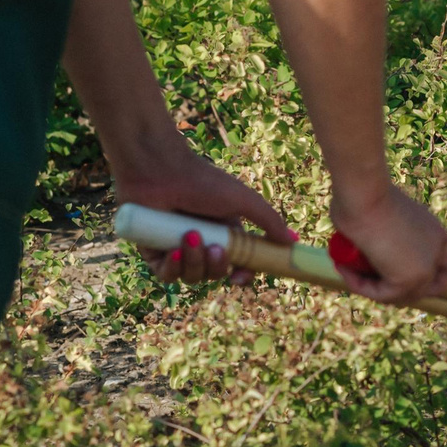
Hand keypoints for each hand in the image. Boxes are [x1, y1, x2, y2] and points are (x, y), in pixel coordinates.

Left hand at [114, 141, 293, 286]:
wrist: (160, 169)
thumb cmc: (202, 180)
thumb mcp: (242, 200)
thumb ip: (269, 221)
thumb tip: (293, 242)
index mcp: (225, 232)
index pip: (238, 264)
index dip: (242, 275)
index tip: (241, 277)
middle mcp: (202, 243)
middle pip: (215, 274)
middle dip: (217, 265)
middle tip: (215, 248)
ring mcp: (176, 249)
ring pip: (191, 277)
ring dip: (194, 262)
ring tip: (189, 237)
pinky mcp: (153, 252)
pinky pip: (166, 275)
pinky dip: (172, 268)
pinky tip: (172, 251)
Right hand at [326, 180, 446, 305]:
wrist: (364, 194)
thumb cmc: (365, 195)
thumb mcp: (382, 214)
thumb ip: (386, 232)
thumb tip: (368, 246)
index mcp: (436, 232)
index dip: (430, 276)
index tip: (399, 272)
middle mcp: (437, 251)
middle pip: (428, 287)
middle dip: (399, 288)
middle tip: (369, 278)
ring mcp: (426, 268)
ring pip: (401, 295)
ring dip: (373, 286)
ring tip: (347, 266)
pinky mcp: (407, 280)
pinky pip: (381, 295)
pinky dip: (360, 285)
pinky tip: (343, 268)